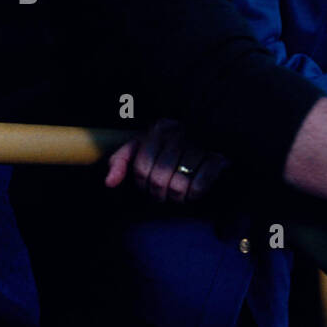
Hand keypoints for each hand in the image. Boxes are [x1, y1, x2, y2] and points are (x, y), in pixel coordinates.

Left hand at [104, 118, 225, 202]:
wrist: (209, 136)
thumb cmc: (168, 146)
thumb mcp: (141, 146)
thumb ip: (121, 160)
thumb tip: (109, 183)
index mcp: (158, 130)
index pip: (140, 167)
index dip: (142, 183)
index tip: (148, 186)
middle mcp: (178, 134)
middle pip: (159, 178)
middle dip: (159, 194)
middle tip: (163, 195)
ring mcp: (199, 144)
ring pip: (179, 184)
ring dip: (177, 196)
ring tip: (177, 195)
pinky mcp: (217, 157)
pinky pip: (201, 183)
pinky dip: (195, 194)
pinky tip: (192, 192)